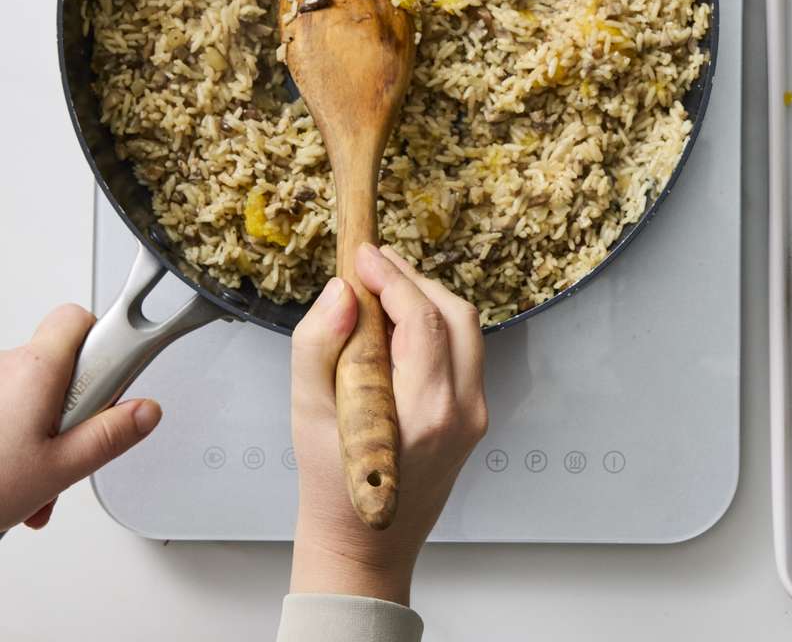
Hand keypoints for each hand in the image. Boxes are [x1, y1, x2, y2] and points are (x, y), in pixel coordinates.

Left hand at [0, 304, 162, 530]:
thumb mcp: (59, 469)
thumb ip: (110, 435)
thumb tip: (146, 411)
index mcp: (35, 370)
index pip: (77, 318)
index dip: (104, 340)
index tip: (115, 375)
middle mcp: (6, 367)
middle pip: (61, 365)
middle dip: (75, 404)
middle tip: (73, 443)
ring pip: (34, 392)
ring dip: (44, 427)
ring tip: (37, 476)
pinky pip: (9, 406)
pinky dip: (17, 433)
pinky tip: (16, 473)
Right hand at [289, 244, 486, 603]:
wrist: (365, 545)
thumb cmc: (331, 486)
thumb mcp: (307, 414)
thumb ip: (319, 347)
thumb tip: (342, 292)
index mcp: (426, 411)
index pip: (422, 320)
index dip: (393, 278)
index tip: (364, 255)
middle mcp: (463, 411)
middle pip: (456, 317)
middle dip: (415, 281)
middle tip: (374, 263)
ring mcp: (475, 415)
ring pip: (466, 332)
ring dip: (428, 300)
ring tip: (384, 283)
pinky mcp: (474, 417)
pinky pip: (463, 354)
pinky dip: (436, 326)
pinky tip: (401, 320)